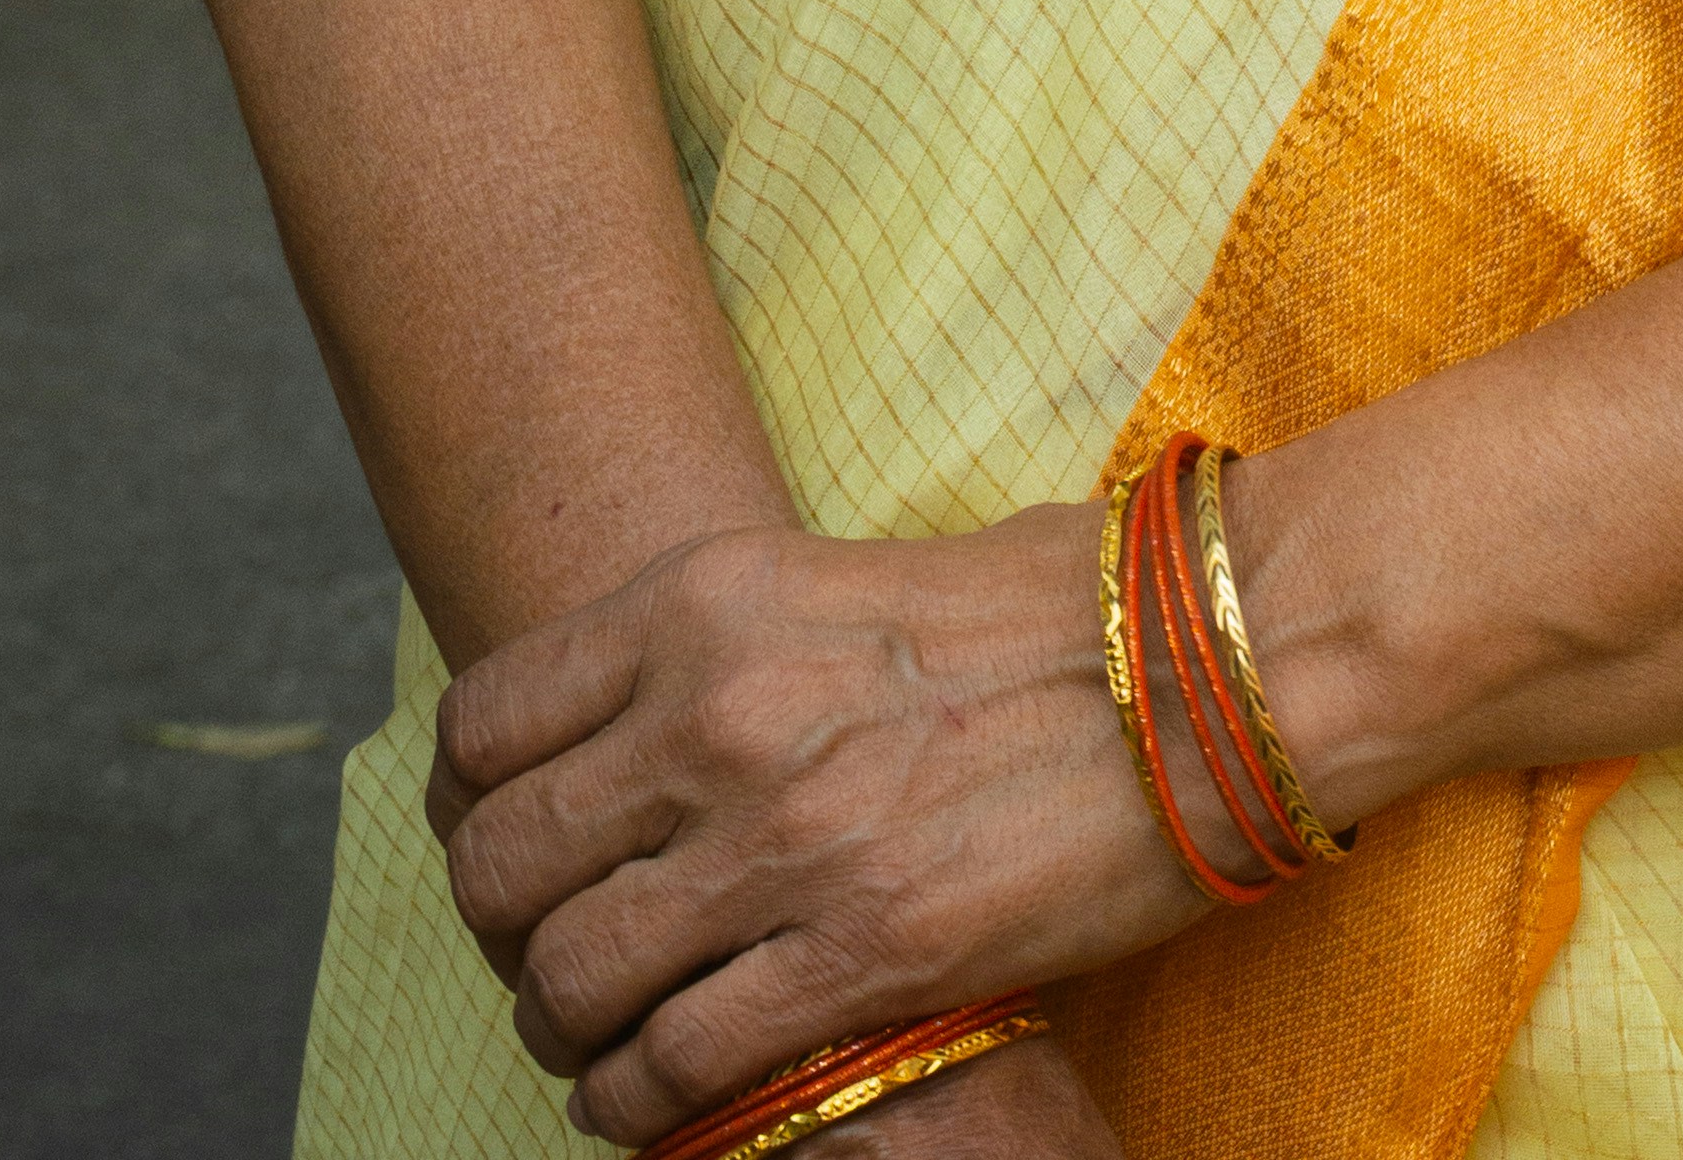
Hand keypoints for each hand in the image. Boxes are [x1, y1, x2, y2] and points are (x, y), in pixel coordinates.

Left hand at [426, 512, 1196, 1147]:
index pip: (485, 728)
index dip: (473, 812)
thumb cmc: (1045, 614)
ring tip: (606, 1040)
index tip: (509, 850)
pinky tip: (659, 1096)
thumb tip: (631, 740)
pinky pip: (675, 1068)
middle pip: (503, 867)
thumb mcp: (840, 582)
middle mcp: (716, 713)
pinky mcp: (860, 955)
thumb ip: (721, 652)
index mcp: (704, 601)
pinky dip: (640, 1102)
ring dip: (570, 1031)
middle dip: (510, 934)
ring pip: (571, 980)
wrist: (1209, 664)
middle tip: (558, 957)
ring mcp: (782, 838)